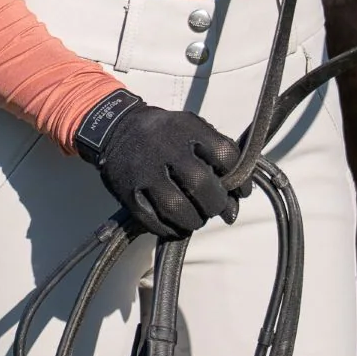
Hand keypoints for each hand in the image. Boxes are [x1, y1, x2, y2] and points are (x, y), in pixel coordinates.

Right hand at [76, 94, 244, 239]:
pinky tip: (177, 225)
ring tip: (197, 218)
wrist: (115, 127)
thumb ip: (215, 150)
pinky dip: (171, 230)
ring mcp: (145, 171)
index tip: (241, 191)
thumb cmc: (164, 132)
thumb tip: (238, 192)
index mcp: (187, 128)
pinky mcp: (129, 192)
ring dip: (194, 220)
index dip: (240, 178)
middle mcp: (165, 147)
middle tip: (218, 208)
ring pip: (177, 208)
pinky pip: (154, 222)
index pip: (225, 154)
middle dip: (217, 203)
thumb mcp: (190, 126)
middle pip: (201, 184)